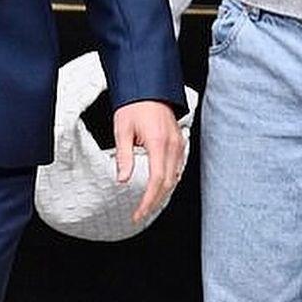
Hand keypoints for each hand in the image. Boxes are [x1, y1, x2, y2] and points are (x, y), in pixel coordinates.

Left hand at [112, 100, 184, 223]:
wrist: (150, 88)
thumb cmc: (135, 105)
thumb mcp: (122, 130)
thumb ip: (124, 156)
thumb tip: (122, 179)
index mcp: (158, 143)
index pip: (157, 180)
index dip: (148, 200)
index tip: (138, 213)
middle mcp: (173, 144)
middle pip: (169, 182)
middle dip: (155, 201)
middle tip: (141, 213)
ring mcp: (179, 142)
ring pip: (176, 176)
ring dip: (163, 192)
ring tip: (149, 203)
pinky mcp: (179, 140)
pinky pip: (178, 165)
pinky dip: (170, 179)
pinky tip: (161, 185)